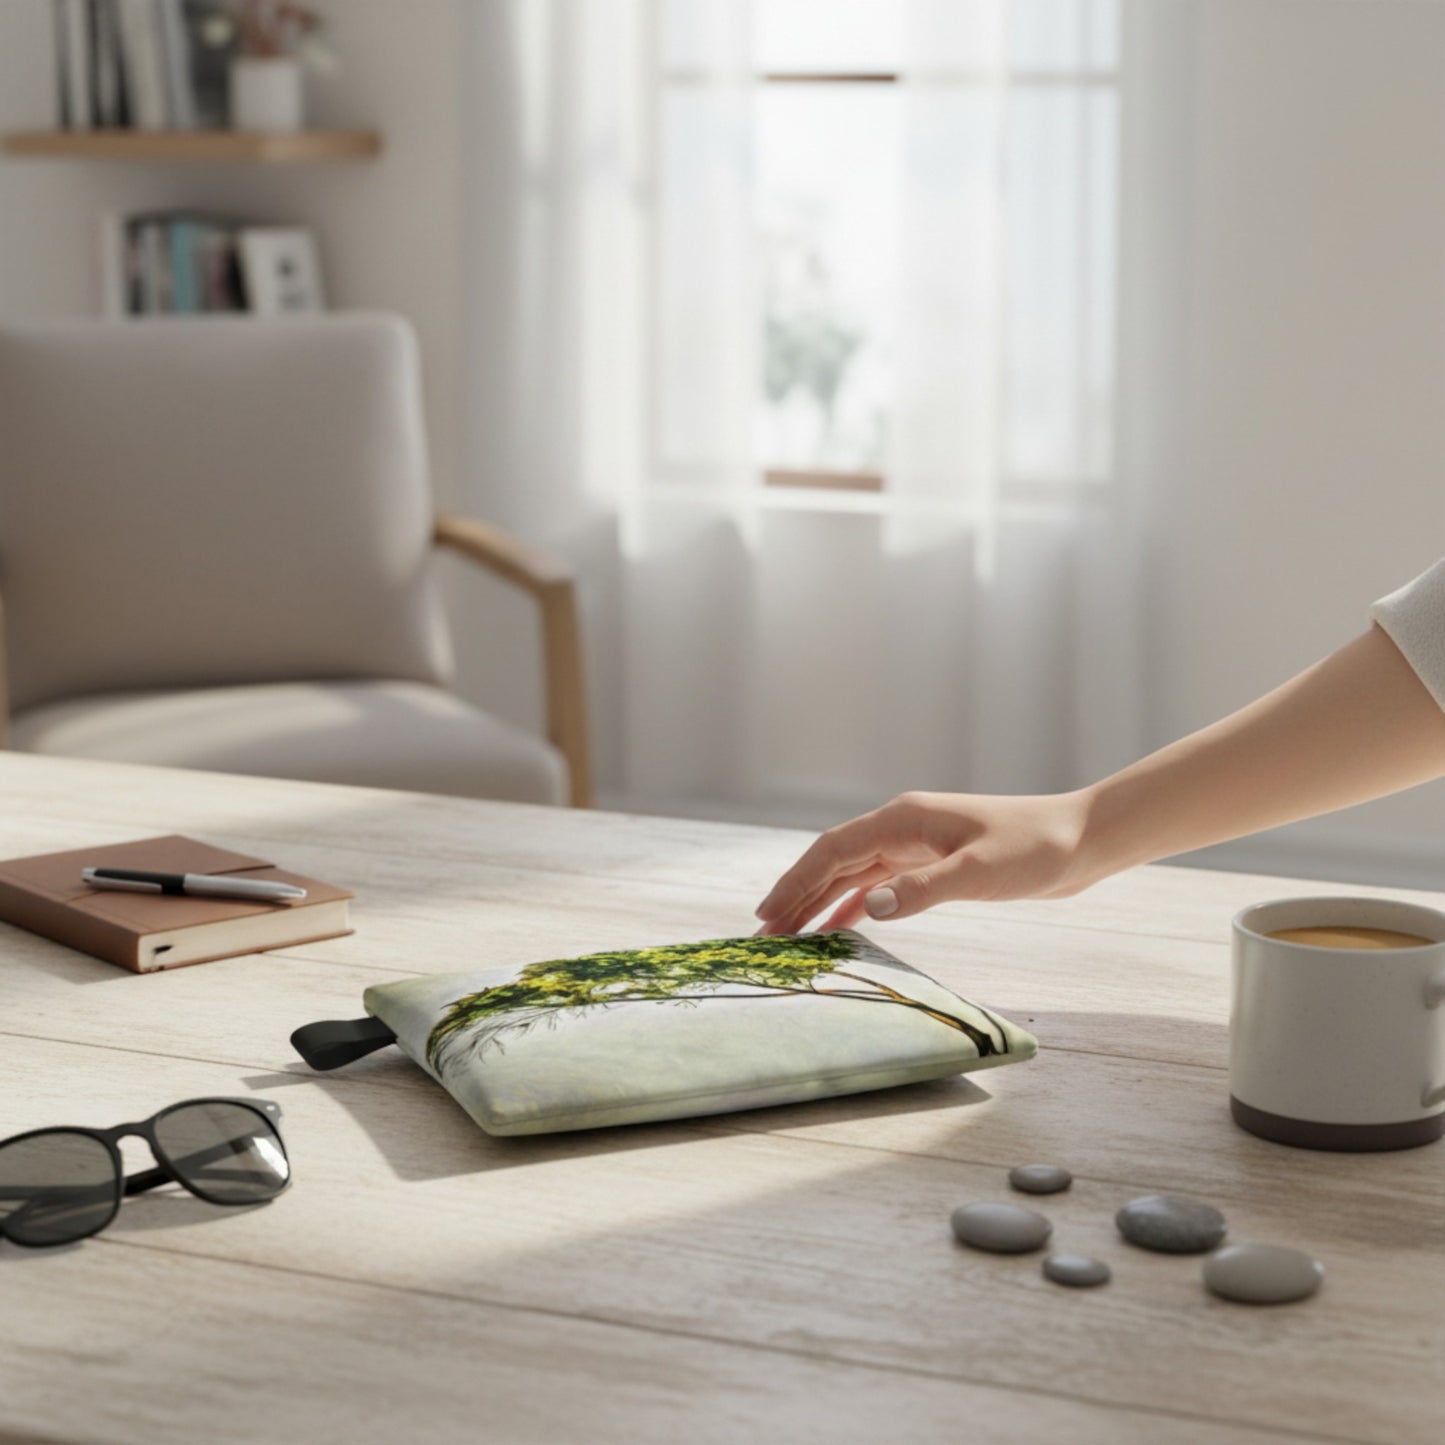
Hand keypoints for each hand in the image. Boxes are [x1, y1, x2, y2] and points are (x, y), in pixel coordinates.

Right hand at [753, 790, 1095, 933]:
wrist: (1080, 839)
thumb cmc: (1036, 849)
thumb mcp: (980, 872)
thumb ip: (924, 890)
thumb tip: (868, 907)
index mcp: (904, 820)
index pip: (833, 850)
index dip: (796, 881)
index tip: (767, 914)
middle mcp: (902, 827)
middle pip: (833, 860)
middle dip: (797, 894)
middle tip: (763, 933)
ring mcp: (915, 844)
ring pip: (852, 873)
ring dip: (819, 901)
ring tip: (789, 933)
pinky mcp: (932, 862)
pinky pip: (877, 882)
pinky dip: (852, 903)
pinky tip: (839, 927)